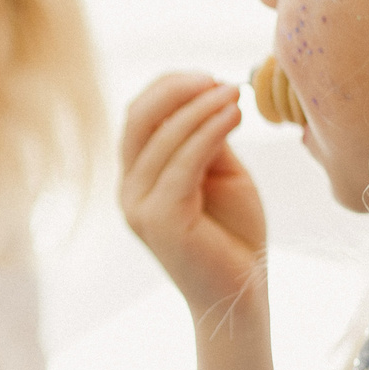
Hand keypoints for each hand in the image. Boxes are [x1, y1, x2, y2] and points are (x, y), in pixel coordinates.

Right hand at [118, 73, 264, 319]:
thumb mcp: (220, 173)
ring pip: (162, 137)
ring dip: (200, 107)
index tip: (210, 76)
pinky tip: (234, 117)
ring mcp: (139, 206)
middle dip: (178, 89)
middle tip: (219, 79)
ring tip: (235, 95)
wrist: (239, 293)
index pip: (138, 115)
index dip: (169, 87)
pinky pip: (182, 163)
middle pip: (139, 118)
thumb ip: (206, 139)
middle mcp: (129, 189)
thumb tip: (207, 95)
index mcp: (137, 176)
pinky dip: (209, 132)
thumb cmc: (233, 234)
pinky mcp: (160, 220)